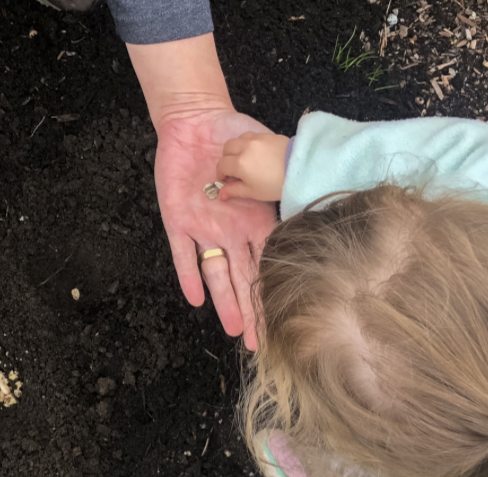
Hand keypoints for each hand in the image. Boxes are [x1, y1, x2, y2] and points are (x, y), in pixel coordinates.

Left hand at [154, 111, 277, 349]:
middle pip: (244, 279)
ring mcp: (205, 229)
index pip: (268, 264)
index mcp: (256, 220)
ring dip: (225, 302)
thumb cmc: (233, 134)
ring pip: (217, 274)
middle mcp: (232, 231)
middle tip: (258, 344)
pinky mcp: (178, 221)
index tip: (287, 317)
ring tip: (233, 330)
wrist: (195, 122)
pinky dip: (189, 275)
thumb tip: (309, 187)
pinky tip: (196, 299)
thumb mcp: (263, 154)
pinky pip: (183, 254)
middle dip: (252, 311)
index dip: (275, 290)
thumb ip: (278, 179)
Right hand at [216, 132, 289, 202]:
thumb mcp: (254, 192)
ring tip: (244, 159)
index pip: (221, 165)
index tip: (225, 180)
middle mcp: (245, 147)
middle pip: (227, 148)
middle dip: (226, 158)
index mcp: (240, 163)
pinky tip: (256, 152)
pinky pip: (250, 136)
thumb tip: (220, 194)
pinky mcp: (267, 134)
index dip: (220, 173)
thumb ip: (235, 190)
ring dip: (236, 148)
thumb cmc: (276, 185)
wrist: (301, 169)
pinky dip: (248, 143)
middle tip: (234, 169)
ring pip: (238, 139)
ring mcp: (256, 138)